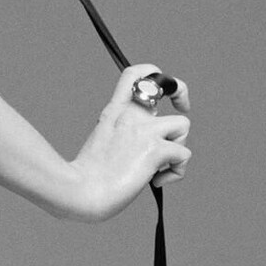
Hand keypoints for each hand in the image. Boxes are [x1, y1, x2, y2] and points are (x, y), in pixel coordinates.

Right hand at [58, 64, 192, 222]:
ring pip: (183, 124)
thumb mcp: (102, 143)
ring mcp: (144, 130)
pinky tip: (156, 181)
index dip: (155, 74)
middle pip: (170, 86)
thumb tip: (147, 149)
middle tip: (183, 108)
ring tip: (159, 165)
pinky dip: (175, 172)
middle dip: (182, 95)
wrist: (81, 192)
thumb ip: (124, 136)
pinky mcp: (155, 149)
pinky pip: (183, 155)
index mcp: (114, 111)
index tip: (161, 92)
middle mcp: (130, 115)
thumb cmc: (88, 177)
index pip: (136, 74)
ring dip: (178, 146)